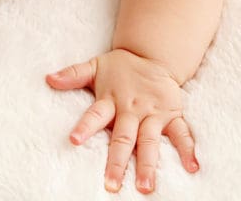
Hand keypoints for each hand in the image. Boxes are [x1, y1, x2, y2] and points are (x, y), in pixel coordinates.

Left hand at [46, 48, 198, 194]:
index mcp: (111, 100)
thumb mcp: (95, 66)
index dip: (85, 126)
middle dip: (117, 162)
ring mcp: (153, 114)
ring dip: (148, 164)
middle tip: (111, 184)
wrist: (154, 54)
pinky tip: (192, 167)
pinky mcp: (172, 115)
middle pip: (123, 138)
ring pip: (150, 142)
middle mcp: (132, 110)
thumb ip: (73, 74)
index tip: (73, 140)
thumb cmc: (121, 67)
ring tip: (145, 186)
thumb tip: (48, 78)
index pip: (95, 114)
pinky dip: (188, 149)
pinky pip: (181, 133)